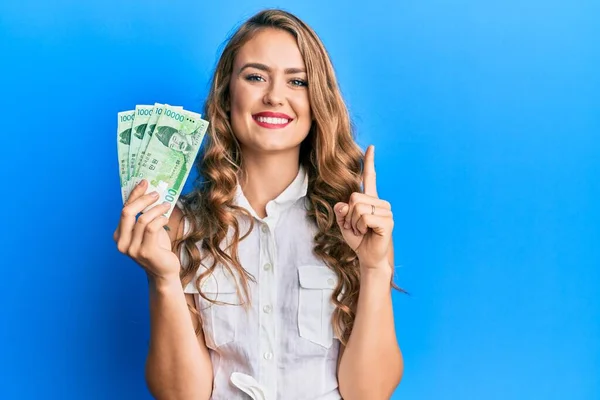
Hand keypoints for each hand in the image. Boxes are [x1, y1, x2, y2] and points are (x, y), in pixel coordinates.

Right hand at [113, 179, 180, 280]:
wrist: (164, 271)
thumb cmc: (157, 248)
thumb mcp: (147, 230)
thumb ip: (144, 216)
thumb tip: (150, 192)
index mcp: (119, 235)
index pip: (124, 209)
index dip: (134, 194)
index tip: (144, 182)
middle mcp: (121, 242)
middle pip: (128, 212)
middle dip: (143, 199)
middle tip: (156, 194)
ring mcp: (132, 249)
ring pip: (142, 219)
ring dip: (156, 209)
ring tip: (166, 205)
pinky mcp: (146, 252)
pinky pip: (152, 228)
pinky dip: (160, 219)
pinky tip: (166, 219)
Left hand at [334, 145, 393, 269]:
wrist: (368, 257)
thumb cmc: (358, 240)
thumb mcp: (343, 223)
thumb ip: (340, 211)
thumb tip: (344, 204)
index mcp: (370, 199)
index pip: (370, 177)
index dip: (369, 162)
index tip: (371, 147)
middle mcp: (379, 202)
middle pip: (354, 197)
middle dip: (348, 215)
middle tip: (355, 227)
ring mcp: (385, 211)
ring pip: (358, 207)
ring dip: (354, 223)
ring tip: (362, 230)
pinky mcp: (387, 221)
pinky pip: (364, 217)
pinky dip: (360, 227)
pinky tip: (367, 233)